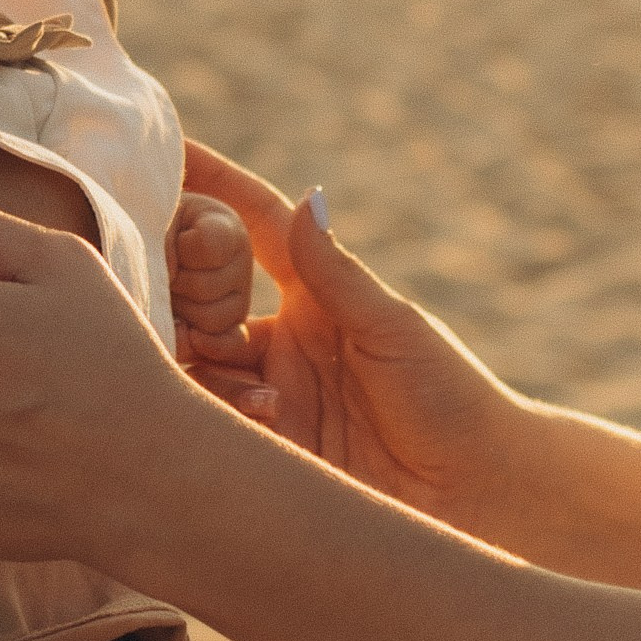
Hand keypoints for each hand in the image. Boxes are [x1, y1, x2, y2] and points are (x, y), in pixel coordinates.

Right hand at [176, 141, 523, 529]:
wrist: (477, 495)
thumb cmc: (452, 400)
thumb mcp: (392, 328)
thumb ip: (335, 271)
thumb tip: (310, 195)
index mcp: (313, 295)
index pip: (249, 226)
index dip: (209, 187)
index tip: (163, 146)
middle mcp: (278, 340)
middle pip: (199, 294)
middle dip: (180, 283)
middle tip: (182, 287)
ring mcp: (265, 393)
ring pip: (191, 357)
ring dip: (202, 357)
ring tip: (253, 377)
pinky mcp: (260, 449)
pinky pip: (207, 420)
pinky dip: (218, 411)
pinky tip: (264, 417)